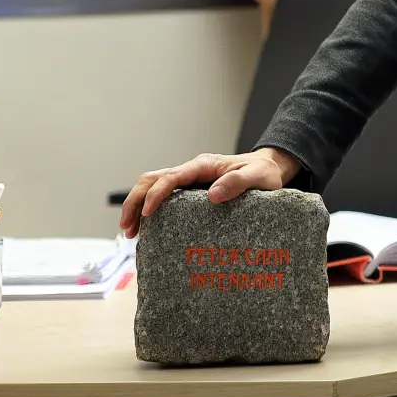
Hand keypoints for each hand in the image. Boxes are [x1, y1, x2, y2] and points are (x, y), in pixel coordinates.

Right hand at [118, 147, 300, 238]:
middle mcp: (191, 170)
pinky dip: (150, 210)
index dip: (156, 194)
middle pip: (152, 179)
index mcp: (203, 165)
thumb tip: (212, 195)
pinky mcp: (190, 192)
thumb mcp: (257, 176)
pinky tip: (148, 229)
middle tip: (128, 228)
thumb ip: (238, 182)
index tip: (148, 214)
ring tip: (131, 232)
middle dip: (135, 201)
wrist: (269, 169)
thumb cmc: (264, 172)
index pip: (171, 177)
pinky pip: (164, 197)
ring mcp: (189, 180)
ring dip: (138, 206)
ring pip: (152, 187)